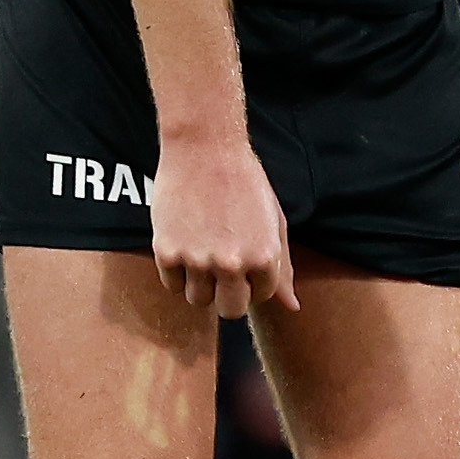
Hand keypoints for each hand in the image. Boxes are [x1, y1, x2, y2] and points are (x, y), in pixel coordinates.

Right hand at [148, 133, 296, 318]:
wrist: (205, 147)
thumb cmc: (244, 182)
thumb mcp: (274, 221)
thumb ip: (284, 269)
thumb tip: (292, 308)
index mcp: (265, 257)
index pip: (261, 296)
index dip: (252, 278)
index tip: (243, 255)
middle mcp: (233, 264)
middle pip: (229, 310)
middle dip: (227, 295)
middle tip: (220, 268)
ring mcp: (198, 260)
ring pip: (197, 300)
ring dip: (199, 283)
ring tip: (201, 250)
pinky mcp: (167, 252)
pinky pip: (171, 284)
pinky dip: (175, 269)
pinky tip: (183, 239)